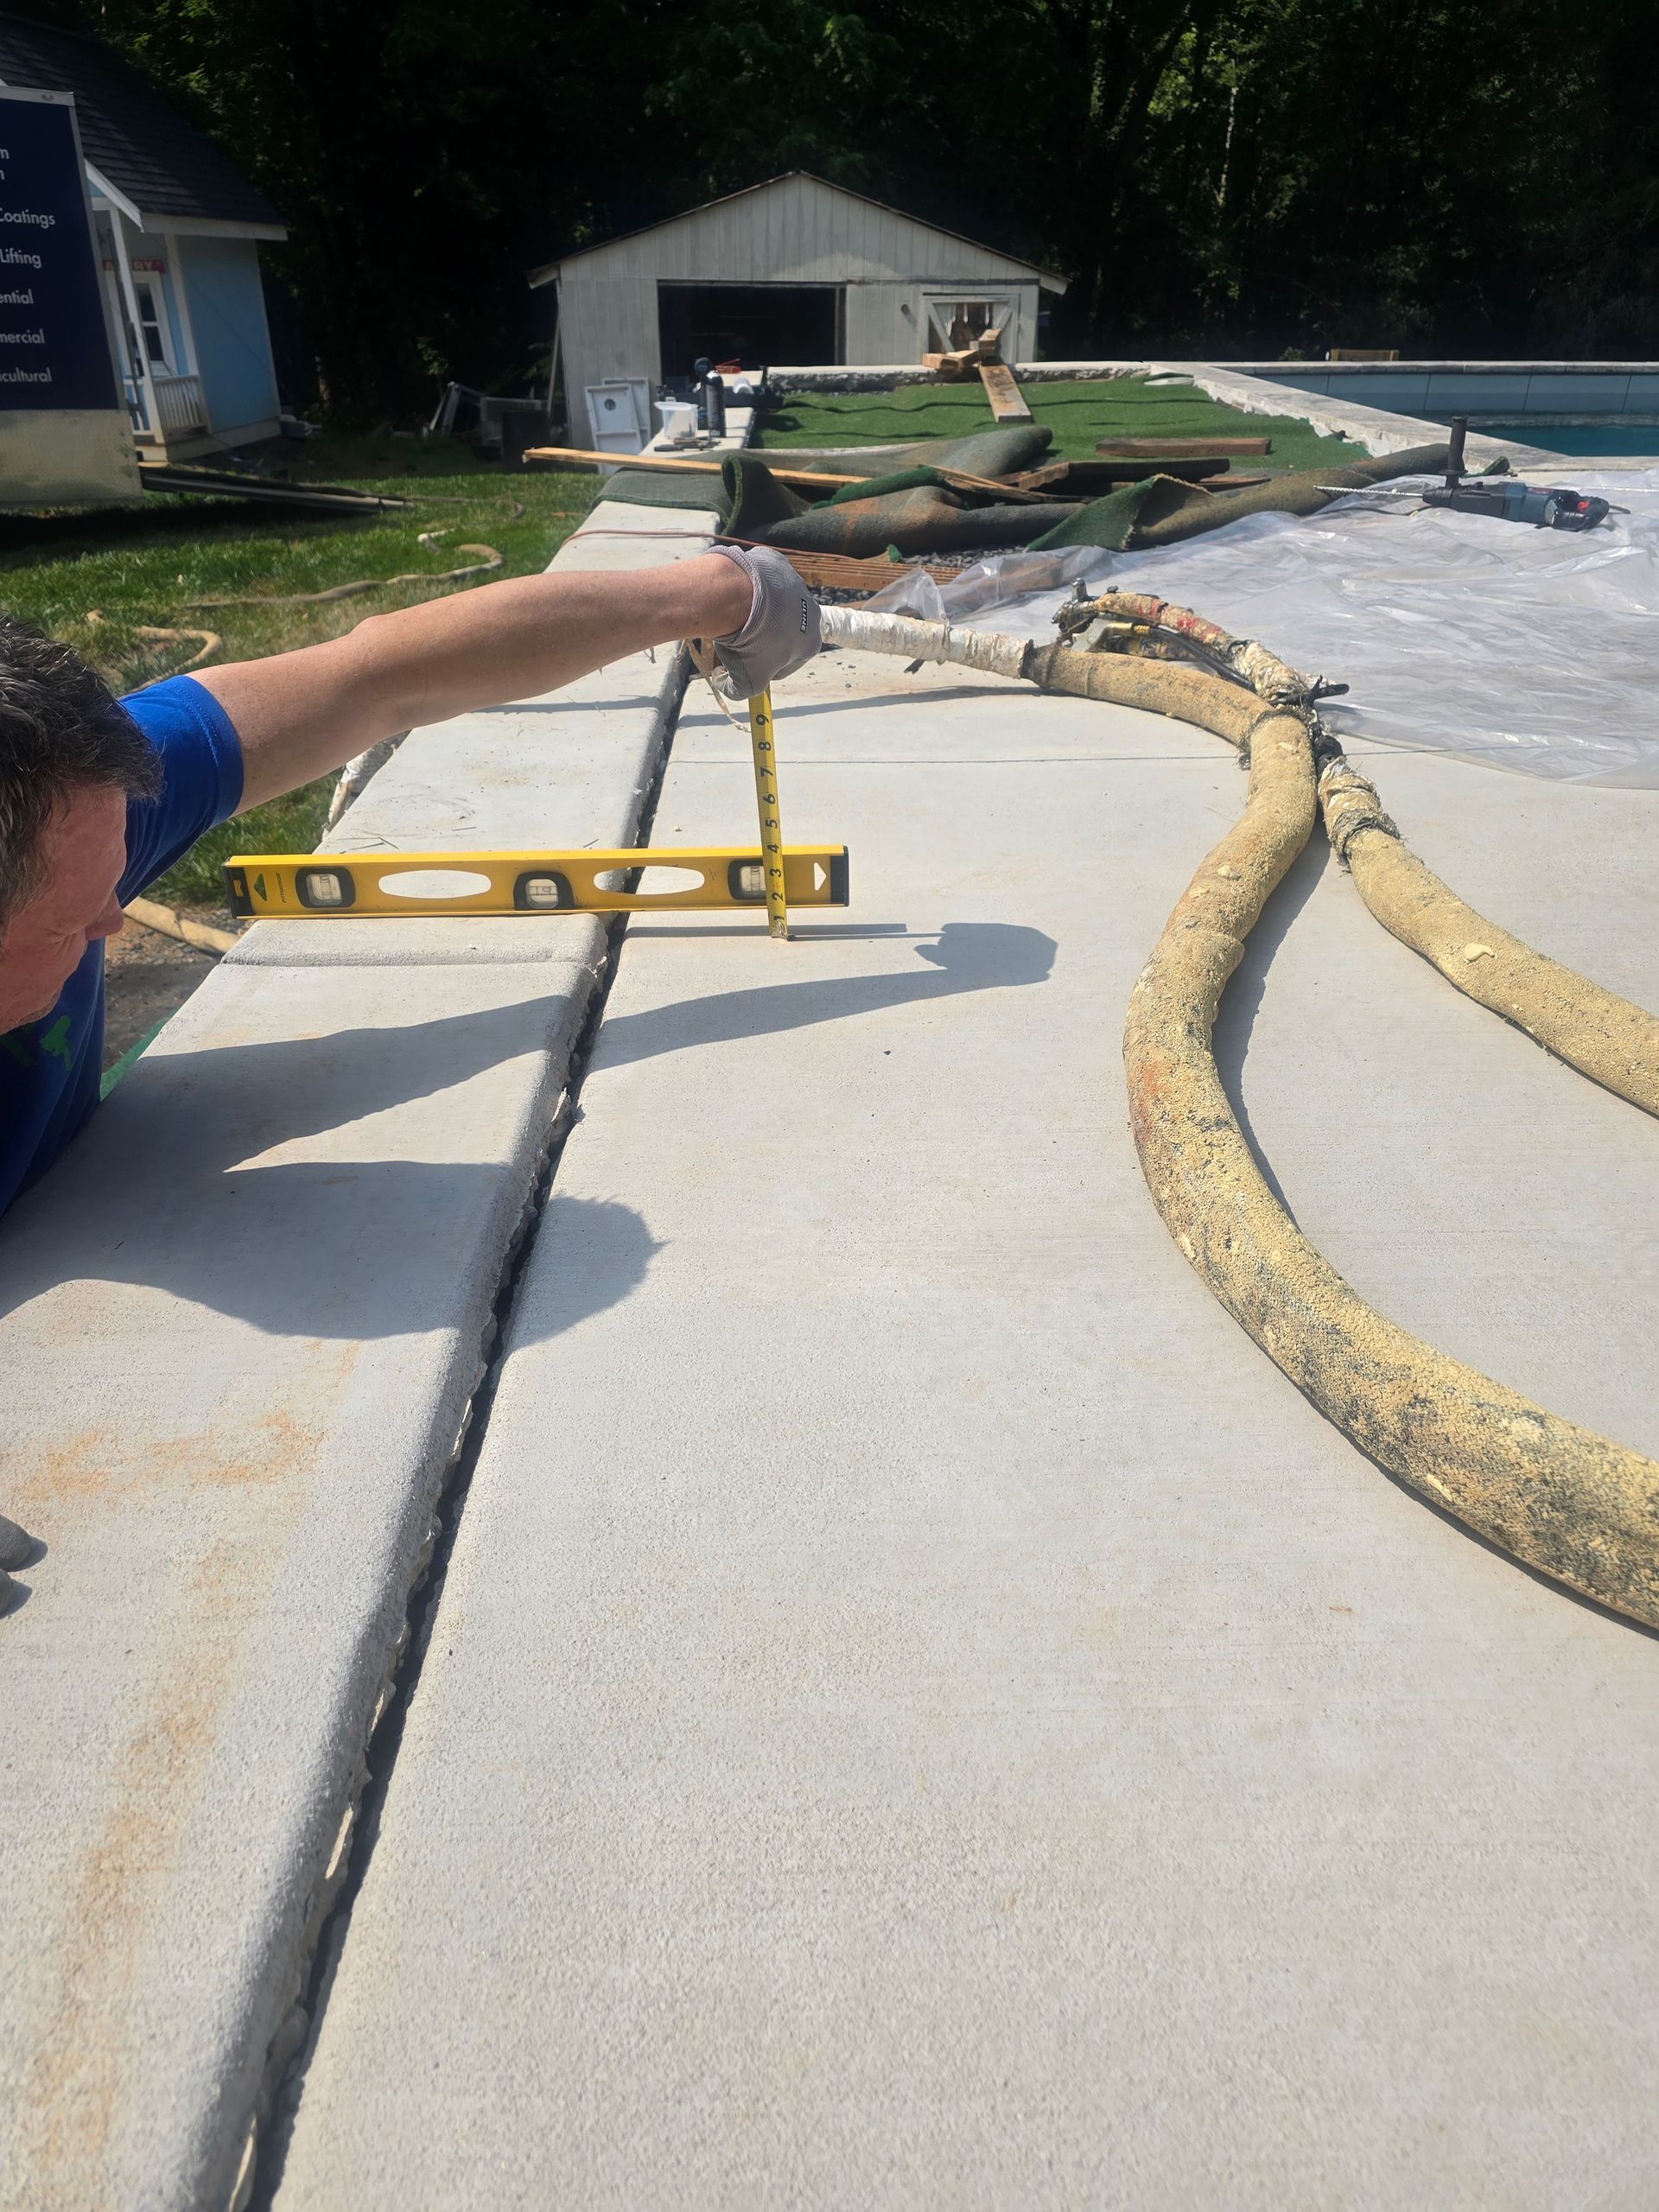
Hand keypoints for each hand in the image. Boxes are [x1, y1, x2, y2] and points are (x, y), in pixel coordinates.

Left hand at [705, 544, 821, 697]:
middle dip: (763, 637)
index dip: (765, 666)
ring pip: (775, 604)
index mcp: (810, 643)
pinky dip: (752, 586)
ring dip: (759, 611)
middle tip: (738, 639)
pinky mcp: (780, 565)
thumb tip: (722, 682)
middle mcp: (811, 612)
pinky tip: (736, 593)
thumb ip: (737, 691)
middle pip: (784, 630)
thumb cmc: (749, 643)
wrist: (738, 597)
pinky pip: (764, 579)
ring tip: (735, 615)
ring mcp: (797, 585)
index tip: (747, 663)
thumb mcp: (745, 681)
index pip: (788, 662)